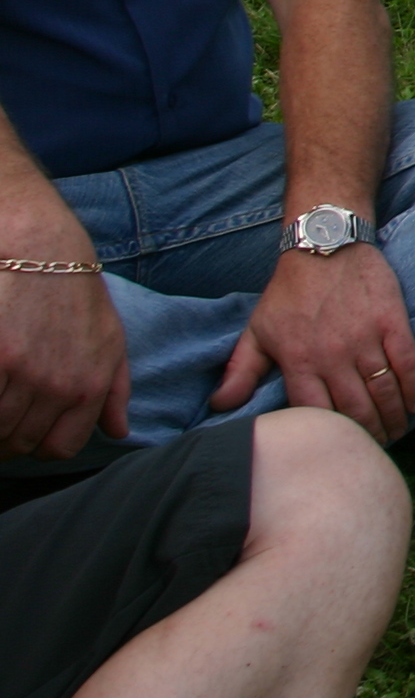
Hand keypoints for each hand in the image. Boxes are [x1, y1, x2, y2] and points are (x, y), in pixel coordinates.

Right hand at [0, 239, 129, 458]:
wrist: (42, 251)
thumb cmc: (76, 295)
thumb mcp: (111, 339)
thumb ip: (115, 390)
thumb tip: (119, 432)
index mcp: (90, 384)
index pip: (60, 448)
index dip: (39, 444)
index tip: (26, 430)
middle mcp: (57, 384)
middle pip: (20, 442)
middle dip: (9, 434)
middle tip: (5, 407)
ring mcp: (21, 372)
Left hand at [211, 243, 414, 442]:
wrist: (325, 244)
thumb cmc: (289, 291)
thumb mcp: (257, 330)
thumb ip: (239, 371)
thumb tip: (219, 406)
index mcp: (299, 361)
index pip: (318, 413)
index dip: (333, 435)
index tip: (343, 447)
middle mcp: (333, 355)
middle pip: (356, 408)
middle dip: (369, 433)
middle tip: (376, 445)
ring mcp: (365, 338)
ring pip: (384, 390)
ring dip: (394, 417)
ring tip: (397, 430)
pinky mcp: (391, 321)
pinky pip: (407, 362)